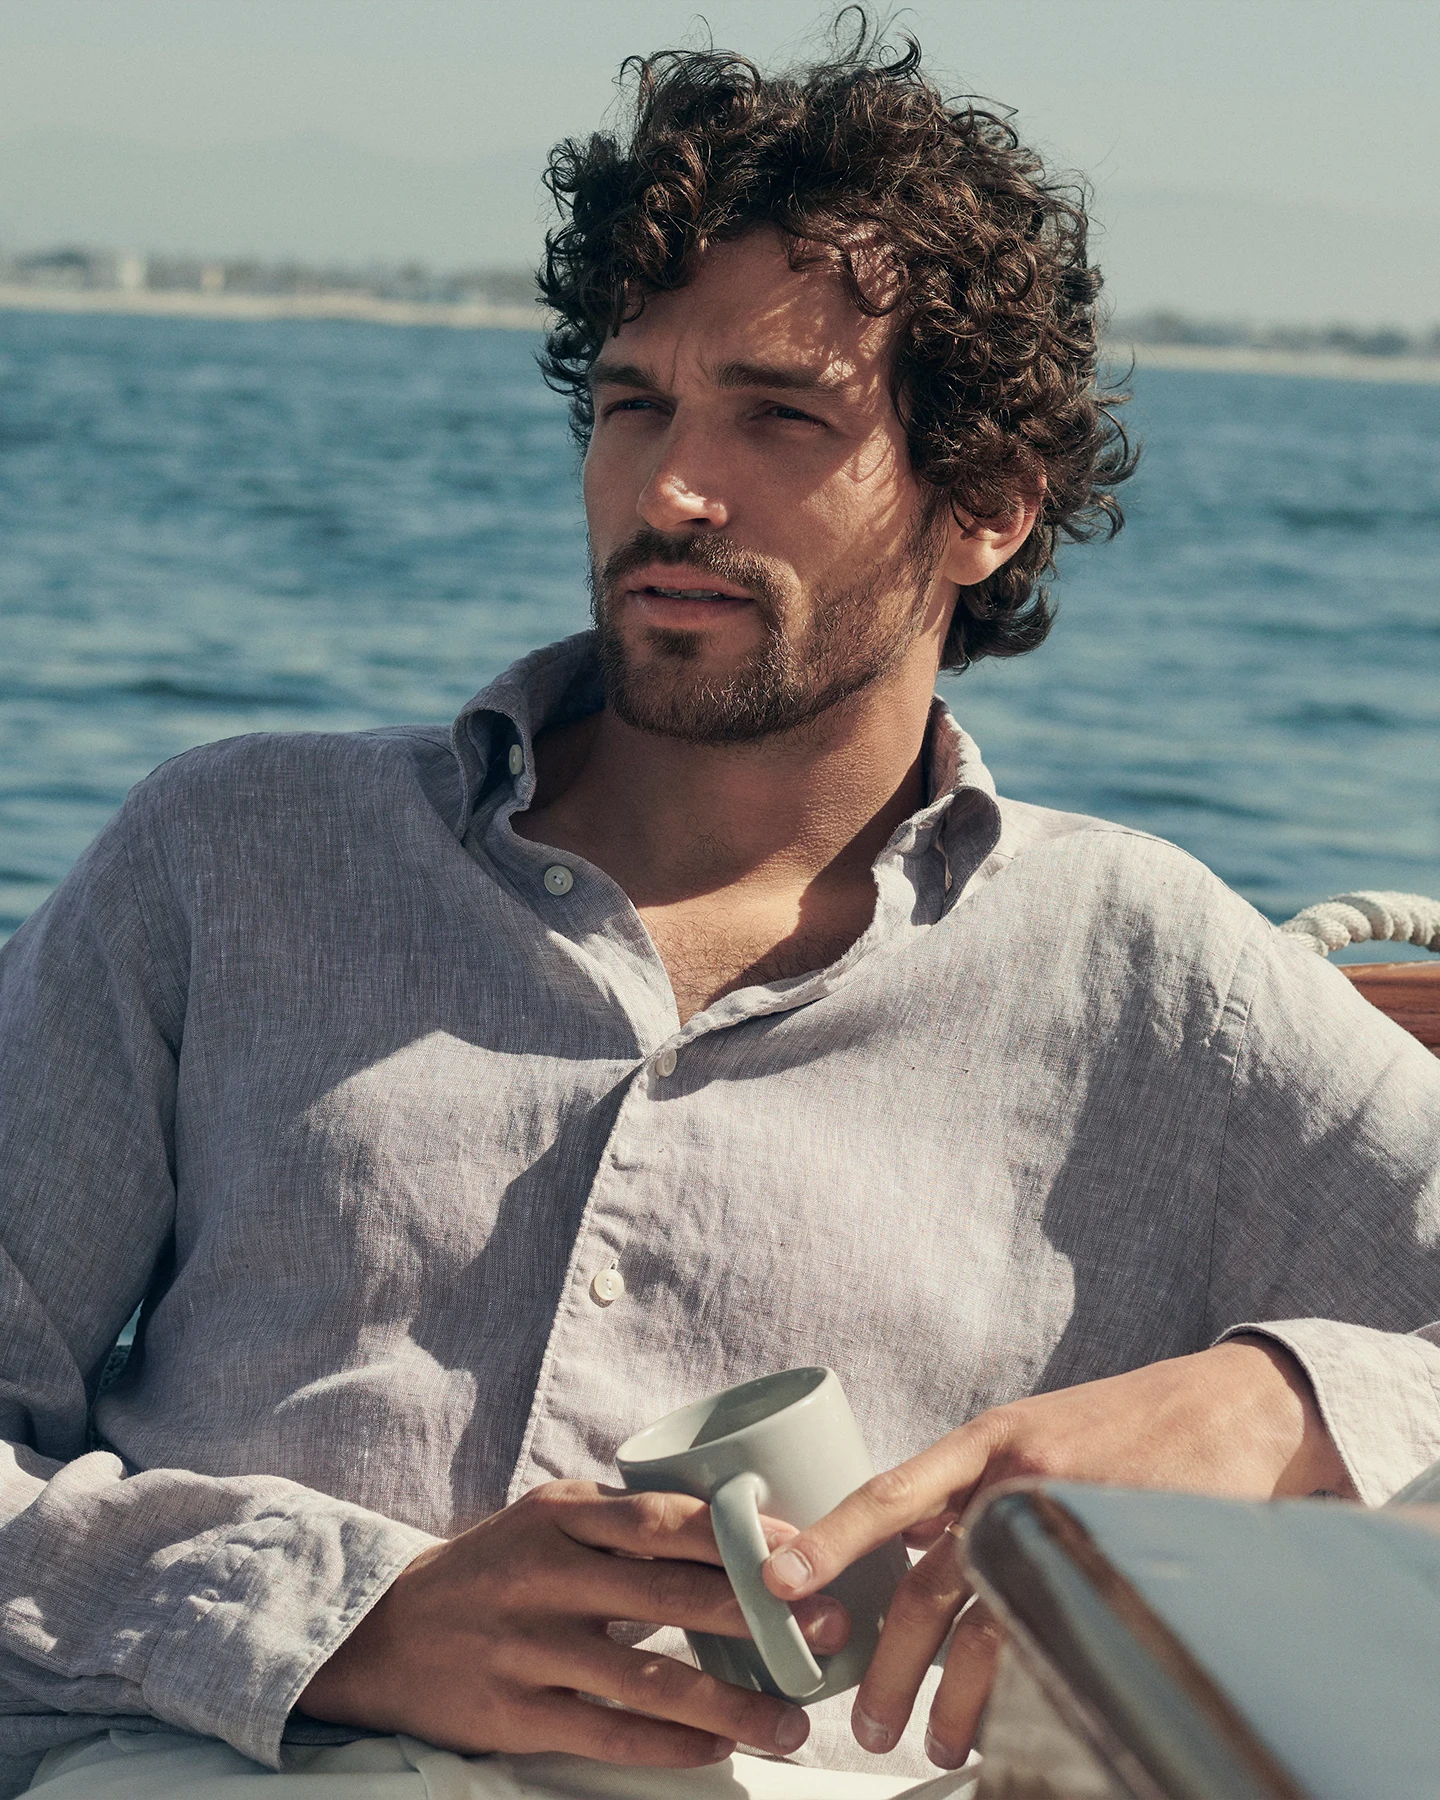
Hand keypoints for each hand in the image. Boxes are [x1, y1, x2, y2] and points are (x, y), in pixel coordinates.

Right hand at [298, 1480, 845, 1766]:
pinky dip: (674, 1744)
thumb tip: (740, 1521)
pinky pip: (610, 1734)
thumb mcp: (551, 1517)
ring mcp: (529, 1647)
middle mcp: (546, 1574)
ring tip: (793, 1718)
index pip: (665, 1518)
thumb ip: (627, 1519)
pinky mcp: (515, 1714)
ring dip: (732, 1701)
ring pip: (649, 1679)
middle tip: (829, 1630)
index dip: (740, 1536)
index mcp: (562, 1512)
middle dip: (759, 1615)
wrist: (386, 1632)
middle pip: (669, 1595)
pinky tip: (720, 1746)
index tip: (807, 1549)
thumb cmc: (496, 1567)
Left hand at [761, 1338, 1353, 1770]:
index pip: (890, 1495)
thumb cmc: (1128, 1423)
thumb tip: (910, 1542)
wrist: (1237, 1408)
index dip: (830, 1538)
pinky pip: (1053, 1642)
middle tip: (869, 1723)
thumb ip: (972, 1481)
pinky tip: (1016, 1724)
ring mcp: (1069, 1523)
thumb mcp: (1036, 1430)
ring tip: (939, 1742)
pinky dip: (1026, 1691)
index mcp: (988, 1441)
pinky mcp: (1115, 1562)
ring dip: (954, 1701)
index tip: (779, 1580)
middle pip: (930, 1587)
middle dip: (890, 1666)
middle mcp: (1018, 1478)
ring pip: (988, 1631)